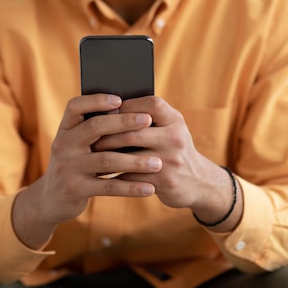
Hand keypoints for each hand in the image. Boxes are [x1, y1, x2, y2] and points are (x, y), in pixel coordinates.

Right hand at [12, 94, 161, 248]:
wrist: (51, 199)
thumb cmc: (76, 165)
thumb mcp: (77, 145)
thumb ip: (96, 131)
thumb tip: (133, 113)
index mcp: (65, 129)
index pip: (75, 106)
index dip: (96, 100)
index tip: (120, 99)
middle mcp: (63, 145)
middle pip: (95, 127)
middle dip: (124, 122)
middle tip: (148, 120)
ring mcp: (68, 167)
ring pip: (106, 159)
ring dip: (135, 161)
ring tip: (158, 163)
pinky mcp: (76, 189)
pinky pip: (108, 187)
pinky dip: (131, 187)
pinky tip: (149, 188)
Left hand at [92, 97, 238, 225]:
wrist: (198, 182)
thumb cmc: (172, 149)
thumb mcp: (170, 129)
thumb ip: (147, 118)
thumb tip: (108, 109)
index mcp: (175, 120)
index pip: (150, 105)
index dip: (127, 106)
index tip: (108, 110)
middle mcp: (175, 138)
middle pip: (134, 131)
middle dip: (108, 133)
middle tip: (89, 135)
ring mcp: (170, 161)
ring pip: (129, 156)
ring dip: (107, 155)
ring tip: (92, 152)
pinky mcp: (163, 182)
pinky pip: (131, 176)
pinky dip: (114, 174)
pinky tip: (102, 171)